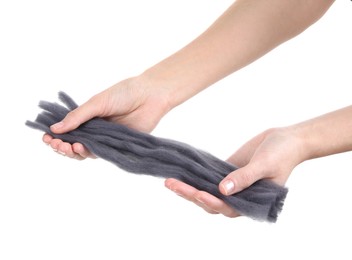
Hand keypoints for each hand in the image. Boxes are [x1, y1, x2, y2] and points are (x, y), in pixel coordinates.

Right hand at [43, 76, 170, 158]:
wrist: (149, 96)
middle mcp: (95, 130)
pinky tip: (82, 148)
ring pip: (85, 152)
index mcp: (87, 117)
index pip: (67, 130)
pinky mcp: (117, 146)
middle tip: (56, 144)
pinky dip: (89, 153)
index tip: (46, 137)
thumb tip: (54, 129)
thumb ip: (78, 117)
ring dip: (73, 152)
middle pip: (73, 144)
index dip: (55, 136)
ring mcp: (106, 139)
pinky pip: (101, 154)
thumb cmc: (124, 94)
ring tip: (69, 146)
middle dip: (61, 146)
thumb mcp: (97, 103)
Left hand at [165, 127, 304, 217]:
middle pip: (211, 201)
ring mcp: (231, 184)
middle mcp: (239, 197)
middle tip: (171, 184)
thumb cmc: (282, 155)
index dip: (212, 203)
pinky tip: (182, 171)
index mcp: (252, 202)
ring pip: (206, 190)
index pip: (227, 208)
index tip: (199, 194)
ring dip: (189, 186)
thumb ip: (245, 178)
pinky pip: (209, 176)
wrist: (286, 139)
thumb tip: (223, 190)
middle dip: (190, 194)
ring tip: (169, 181)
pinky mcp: (226, 171)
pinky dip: (196, 175)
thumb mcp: (265, 165)